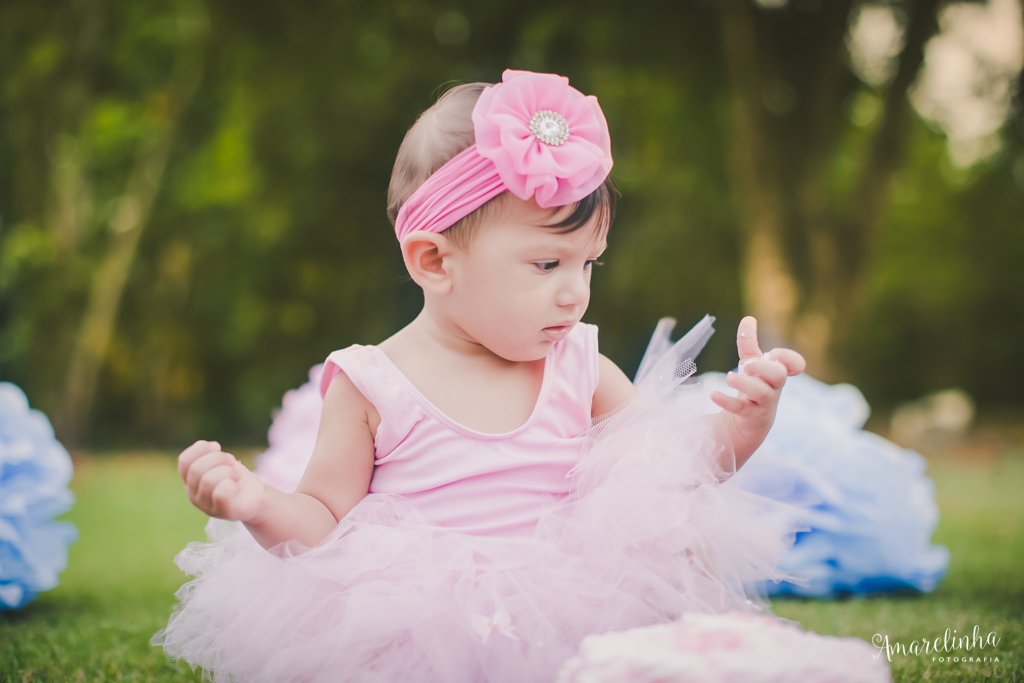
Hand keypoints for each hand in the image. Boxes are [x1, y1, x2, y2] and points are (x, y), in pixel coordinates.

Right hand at [178, 440, 266, 521]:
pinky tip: (237, 485)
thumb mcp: (221, 462)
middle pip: (196, 469)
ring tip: (236, 474)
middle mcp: (194, 496)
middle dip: (218, 458)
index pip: (184, 461)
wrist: (257, 497)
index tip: (217, 448)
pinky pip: (221, 493)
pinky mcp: (224, 512)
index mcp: (190, 482)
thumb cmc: (237, 478)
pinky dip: (231, 484)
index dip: (201, 449)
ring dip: (227, 471)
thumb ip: (210, 454)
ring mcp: (207, 507)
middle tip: (231, 462)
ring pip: (208, 480)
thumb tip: (210, 446)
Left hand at [710, 316, 805, 439]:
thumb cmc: (753, 387)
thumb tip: (749, 319)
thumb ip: (749, 343)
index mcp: (777, 373)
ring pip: (761, 393)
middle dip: (763, 367)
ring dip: (744, 383)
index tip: (774, 354)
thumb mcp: (751, 364)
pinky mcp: (750, 417)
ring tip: (728, 377)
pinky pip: (741, 409)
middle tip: (747, 366)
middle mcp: (774, 388)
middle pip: (778, 375)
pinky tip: (713, 394)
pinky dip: (726, 401)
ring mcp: (764, 404)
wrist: (747, 423)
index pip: (795, 364)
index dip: (788, 358)